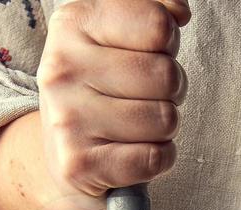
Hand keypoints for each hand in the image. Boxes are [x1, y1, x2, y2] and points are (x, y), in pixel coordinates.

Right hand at [37, 0, 189, 200]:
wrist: (62, 154)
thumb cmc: (101, 91)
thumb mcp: (116, 40)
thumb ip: (150, 14)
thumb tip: (179, 11)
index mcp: (73, 24)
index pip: (157, 24)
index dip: (168, 43)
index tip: (153, 53)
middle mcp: (62, 68)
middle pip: (166, 75)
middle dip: (171, 91)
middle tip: (146, 97)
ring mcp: (67, 118)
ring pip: (165, 119)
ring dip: (165, 128)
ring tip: (138, 126)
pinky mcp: (79, 164)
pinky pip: (155, 158)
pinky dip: (160, 159)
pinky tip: (136, 152)